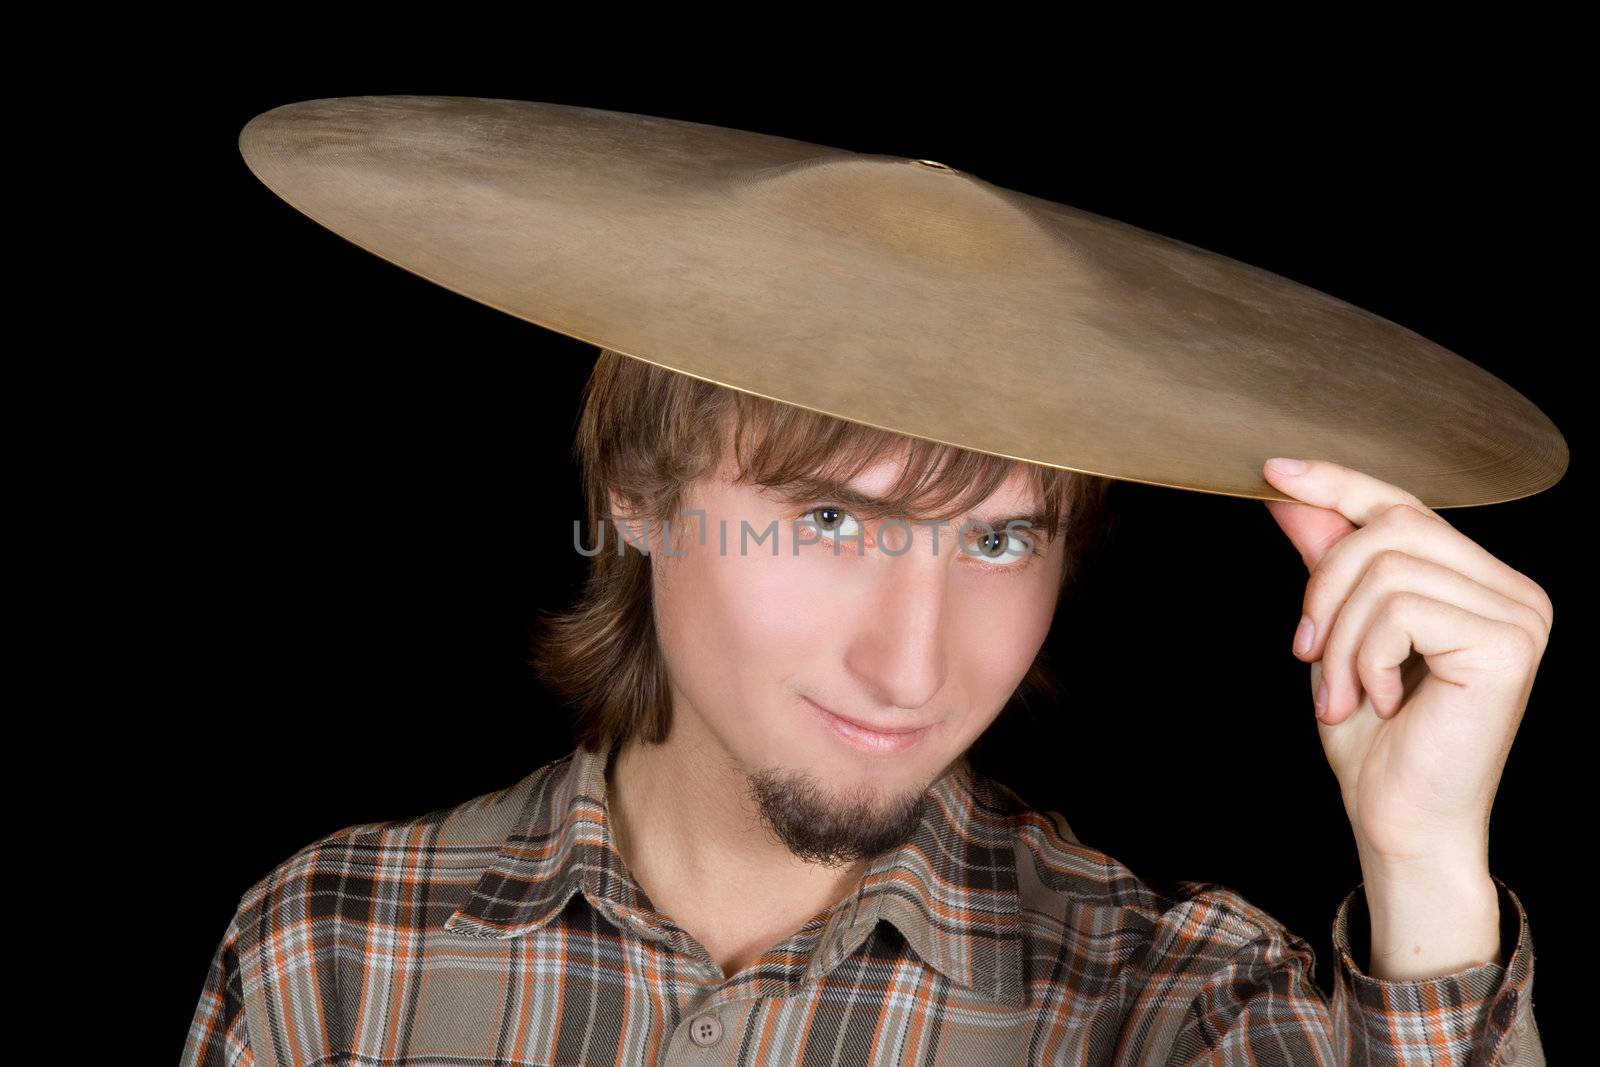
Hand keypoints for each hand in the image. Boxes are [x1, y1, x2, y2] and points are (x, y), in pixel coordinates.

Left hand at [1260, 458, 1552, 870]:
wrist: (1399, 823)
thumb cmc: (1375, 740)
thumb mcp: (1336, 633)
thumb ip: (1324, 560)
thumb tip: (1289, 490)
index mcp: (1479, 582)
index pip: (1404, 505)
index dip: (1337, 482)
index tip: (1273, 471)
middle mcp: (1513, 590)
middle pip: (1390, 526)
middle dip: (1324, 586)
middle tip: (1306, 652)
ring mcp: (1519, 614)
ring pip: (1387, 569)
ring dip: (1340, 637)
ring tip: (1341, 693)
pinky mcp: (1508, 644)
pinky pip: (1401, 610)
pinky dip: (1365, 656)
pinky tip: (1379, 701)